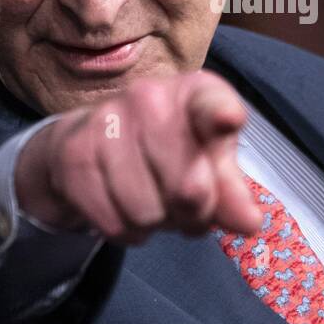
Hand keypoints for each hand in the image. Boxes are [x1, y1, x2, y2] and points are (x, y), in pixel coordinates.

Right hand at [14, 70, 262, 245]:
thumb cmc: (170, 148)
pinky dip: (128, 231)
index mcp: (194, 92)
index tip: (228, 120)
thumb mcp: (209, 161)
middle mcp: (149, 97)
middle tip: (190, 207)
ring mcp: (106, 123)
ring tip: (156, 202)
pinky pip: (114, 223)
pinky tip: (126, 207)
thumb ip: (233, 192)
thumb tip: (248, 223)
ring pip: (148, 212)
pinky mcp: (74, 156)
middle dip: (194, 213)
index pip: (210, 103)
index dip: (221, 114)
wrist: (94, 140)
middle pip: (188, 188)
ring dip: (158, 223)